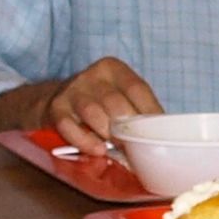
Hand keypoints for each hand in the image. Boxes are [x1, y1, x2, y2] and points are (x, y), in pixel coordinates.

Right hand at [0, 56, 163, 153]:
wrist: (56, 100)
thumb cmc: (99, 103)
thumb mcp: (119, 97)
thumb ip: (138, 110)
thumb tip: (162, 135)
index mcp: (114, 69)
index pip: (137, 89)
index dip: (149, 113)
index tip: (156, 134)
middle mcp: (93, 76)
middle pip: (116, 103)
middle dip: (128, 129)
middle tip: (135, 147)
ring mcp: (73, 90)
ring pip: (94, 114)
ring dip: (108, 135)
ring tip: (116, 148)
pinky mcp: (56, 108)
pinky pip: (70, 126)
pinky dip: (85, 141)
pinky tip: (96, 150)